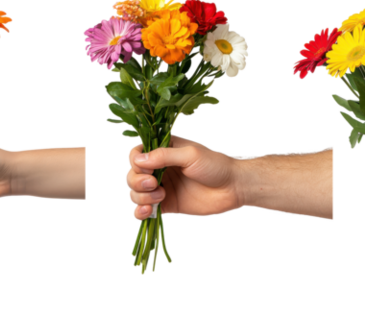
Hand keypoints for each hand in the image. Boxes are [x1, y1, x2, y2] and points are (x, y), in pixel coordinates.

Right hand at [127, 134, 241, 220]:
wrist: (233, 188)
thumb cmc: (215, 165)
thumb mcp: (190, 155)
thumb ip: (164, 156)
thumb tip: (138, 160)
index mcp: (163, 151)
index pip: (135, 153)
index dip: (134, 161)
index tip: (146, 168)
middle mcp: (159, 168)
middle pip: (131, 175)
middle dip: (137, 181)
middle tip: (154, 184)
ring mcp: (161, 188)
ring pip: (134, 193)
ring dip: (140, 196)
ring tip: (161, 196)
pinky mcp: (166, 205)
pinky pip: (143, 210)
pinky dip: (139, 212)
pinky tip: (148, 211)